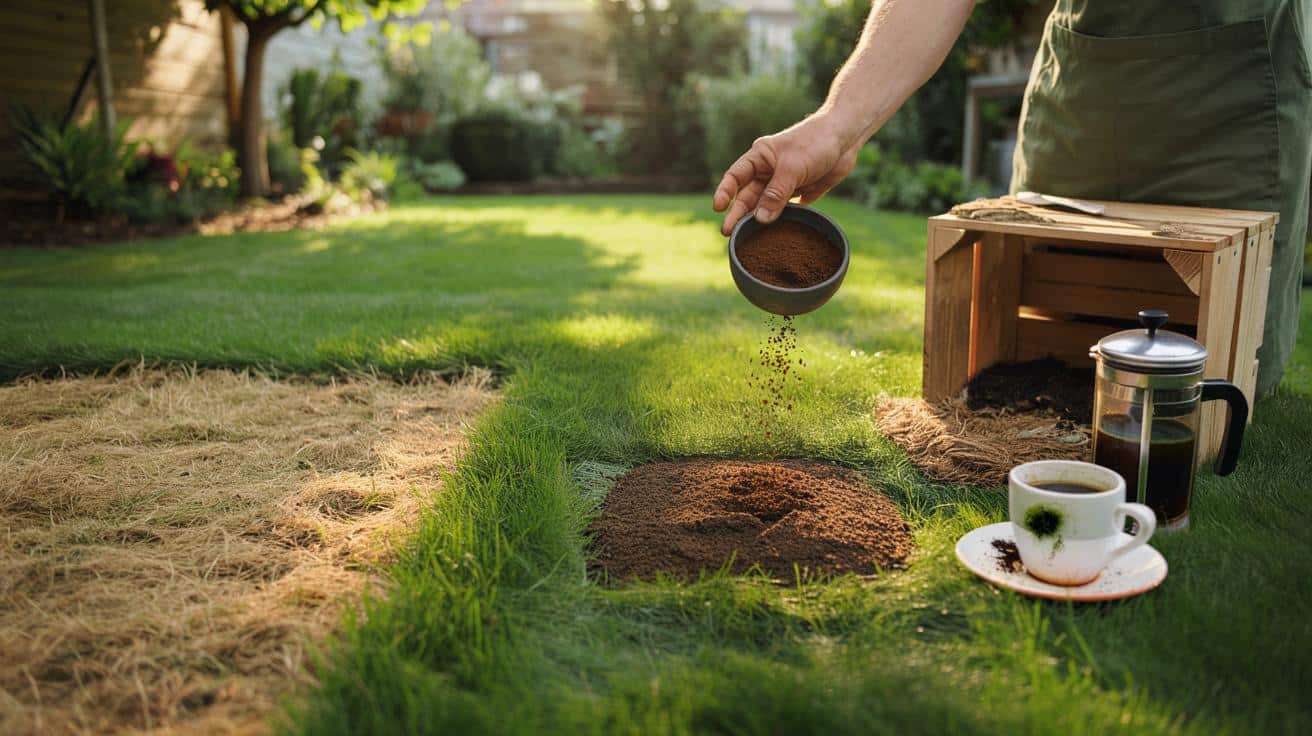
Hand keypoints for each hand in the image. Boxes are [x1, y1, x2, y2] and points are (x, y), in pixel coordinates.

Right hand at [712, 113, 860, 235]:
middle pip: (748, 196)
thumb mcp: (793, 168)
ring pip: (765, 205)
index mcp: (760, 157)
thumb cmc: (815, 143)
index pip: (735, 176)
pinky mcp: (799, 193)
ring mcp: (783, 183)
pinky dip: (779, 222)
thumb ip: (776, 194)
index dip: (725, 192)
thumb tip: (759, 219)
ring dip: (758, 220)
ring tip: (748, 240)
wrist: (846, 139)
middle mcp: (768, 171)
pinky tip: (774, 236)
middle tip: (728, 234)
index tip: (718, 209)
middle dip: (738, 214)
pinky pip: (785, 211)